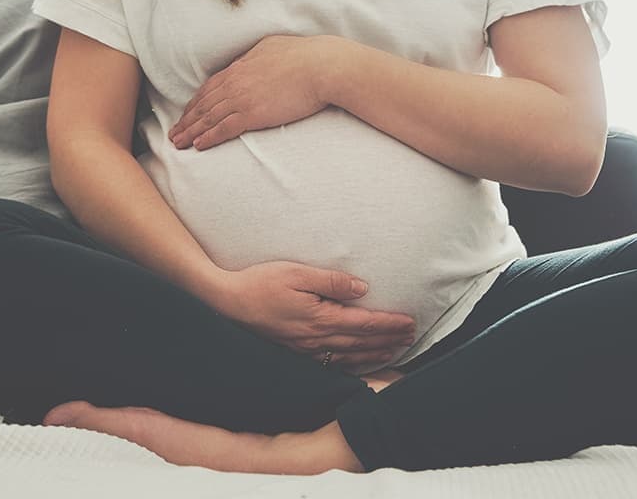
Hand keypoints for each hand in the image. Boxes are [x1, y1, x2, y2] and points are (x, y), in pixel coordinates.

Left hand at [168, 34, 339, 150]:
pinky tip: (198, 145)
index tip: (186, 113)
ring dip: (190, 132)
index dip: (195, 102)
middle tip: (173, 133)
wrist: (321, 66)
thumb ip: (255, 56)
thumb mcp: (272, 47)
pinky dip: (208, 138)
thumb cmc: (305, 55)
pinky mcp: (252, 114)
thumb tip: (250, 59)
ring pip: (207, 118)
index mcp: (240, 66)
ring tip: (178, 143)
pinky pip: (223, 129)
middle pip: (203, 104)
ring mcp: (242, 98)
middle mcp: (235, 82)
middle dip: (185, 120)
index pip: (210, 87)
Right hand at [209, 260, 417, 369]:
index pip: (364, 323)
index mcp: (320, 318)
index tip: (409, 322)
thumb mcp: (297, 273)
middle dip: (389, 340)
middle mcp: (316, 339)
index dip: (389, 324)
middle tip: (411, 337)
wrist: (225, 303)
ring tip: (395, 350)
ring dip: (375, 354)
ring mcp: (305, 349)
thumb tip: (361, 289)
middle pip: (362, 343)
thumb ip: (331, 281)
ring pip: (349, 356)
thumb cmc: (259, 283)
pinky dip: (352, 364)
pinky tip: (360, 362)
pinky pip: (331, 363)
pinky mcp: (295, 351)